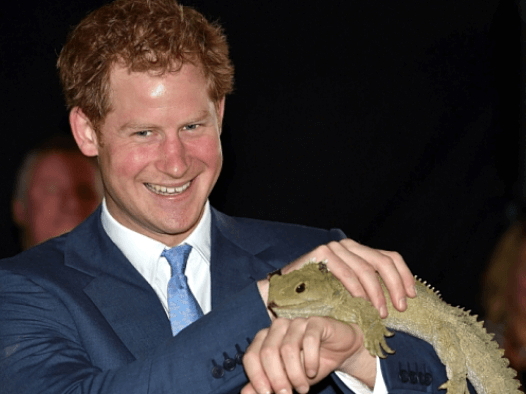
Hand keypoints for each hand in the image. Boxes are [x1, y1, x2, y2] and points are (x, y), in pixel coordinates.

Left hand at [241, 316, 375, 393]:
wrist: (339, 351)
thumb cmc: (309, 364)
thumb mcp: (287, 379)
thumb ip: (266, 384)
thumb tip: (244, 393)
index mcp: (265, 338)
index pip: (251, 356)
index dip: (256, 377)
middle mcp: (278, 327)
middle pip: (268, 353)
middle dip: (277, 378)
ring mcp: (296, 322)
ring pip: (288, 348)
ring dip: (296, 374)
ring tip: (303, 388)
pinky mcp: (316, 322)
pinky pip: (309, 340)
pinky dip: (311, 361)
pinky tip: (313, 371)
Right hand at [258, 239, 415, 317]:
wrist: (283, 294)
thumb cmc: (319, 296)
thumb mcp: (350, 291)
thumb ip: (370, 288)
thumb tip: (401, 299)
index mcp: (359, 251)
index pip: (390, 256)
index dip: (404, 276)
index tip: (412, 296)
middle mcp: (348, 245)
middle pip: (382, 261)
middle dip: (395, 286)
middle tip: (399, 308)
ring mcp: (334, 247)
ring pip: (366, 269)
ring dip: (377, 294)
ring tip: (381, 313)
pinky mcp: (321, 253)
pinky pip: (345, 271)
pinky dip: (356, 289)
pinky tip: (361, 303)